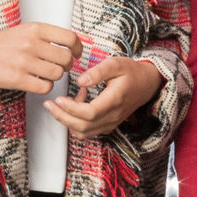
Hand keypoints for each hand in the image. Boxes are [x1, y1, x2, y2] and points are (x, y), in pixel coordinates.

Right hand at [0, 23, 83, 94]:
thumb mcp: (23, 31)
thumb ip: (45, 36)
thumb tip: (69, 45)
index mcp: (34, 29)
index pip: (69, 38)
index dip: (77, 48)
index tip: (76, 53)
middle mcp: (31, 43)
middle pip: (66, 58)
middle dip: (66, 66)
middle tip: (59, 67)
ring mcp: (24, 62)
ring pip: (57, 74)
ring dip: (55, 77)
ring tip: (45, 74)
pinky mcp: (18, 79)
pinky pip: (45, 87)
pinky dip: (45, 87)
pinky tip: (38, 82)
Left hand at [44, 57, 163, 138]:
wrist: (147, 83)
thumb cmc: (132, 72)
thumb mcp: (116, 64)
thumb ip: (98, 72)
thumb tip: (80, 81)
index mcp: (115, 100)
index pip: (90, 113)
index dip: (71, 109)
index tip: (58, 99)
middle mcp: (113, 116)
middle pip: (83, 126)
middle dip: (62, 117)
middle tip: (49, 104)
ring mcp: (111, 123)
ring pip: (84, 132)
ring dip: (68, 121)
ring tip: (59, 104)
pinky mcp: (108, 125)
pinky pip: (88, 131)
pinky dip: (76, 123)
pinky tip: (75, 105)